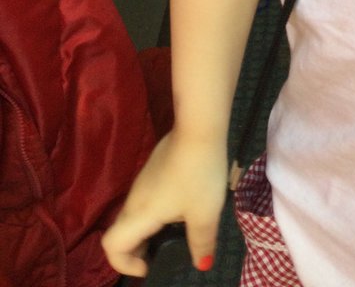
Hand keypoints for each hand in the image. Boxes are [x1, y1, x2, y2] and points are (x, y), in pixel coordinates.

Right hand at [101, 130, 226, 276]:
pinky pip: (147, 200)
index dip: (124, 265)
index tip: (150, 266)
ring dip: (148, 231)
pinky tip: (183, 205)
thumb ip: (201, 243)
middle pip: (122, 233)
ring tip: (177, 231)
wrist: (199, 128)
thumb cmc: (198, 174)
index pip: (111, 246)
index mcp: (140, 214)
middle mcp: (134, 199)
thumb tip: (201, 264)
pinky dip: (157, 213)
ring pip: (135, 215)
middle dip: (138, 251)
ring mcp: (143, 182)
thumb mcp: (205, 213)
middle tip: (164, 253)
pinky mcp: (154, 169)